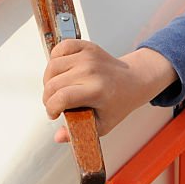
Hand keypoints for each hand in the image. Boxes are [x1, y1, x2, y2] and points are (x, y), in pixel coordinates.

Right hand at [42, 40, 177, 141]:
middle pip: (52, 84)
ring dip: (49, 80)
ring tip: (58, 89)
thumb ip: (79, 132)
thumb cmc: (118, 103)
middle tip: (57, 104)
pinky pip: (61, 47)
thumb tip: (58, 137)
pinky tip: (62, 71)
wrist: (135, 80)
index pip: (61, 98)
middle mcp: (92, 71)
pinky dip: (56, 58)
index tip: (55, 114)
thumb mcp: (102, 124)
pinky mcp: (88, 46)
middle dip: (48, 98)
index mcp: (97, 90)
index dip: (51, 109)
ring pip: (52, 66)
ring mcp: (89, 56)